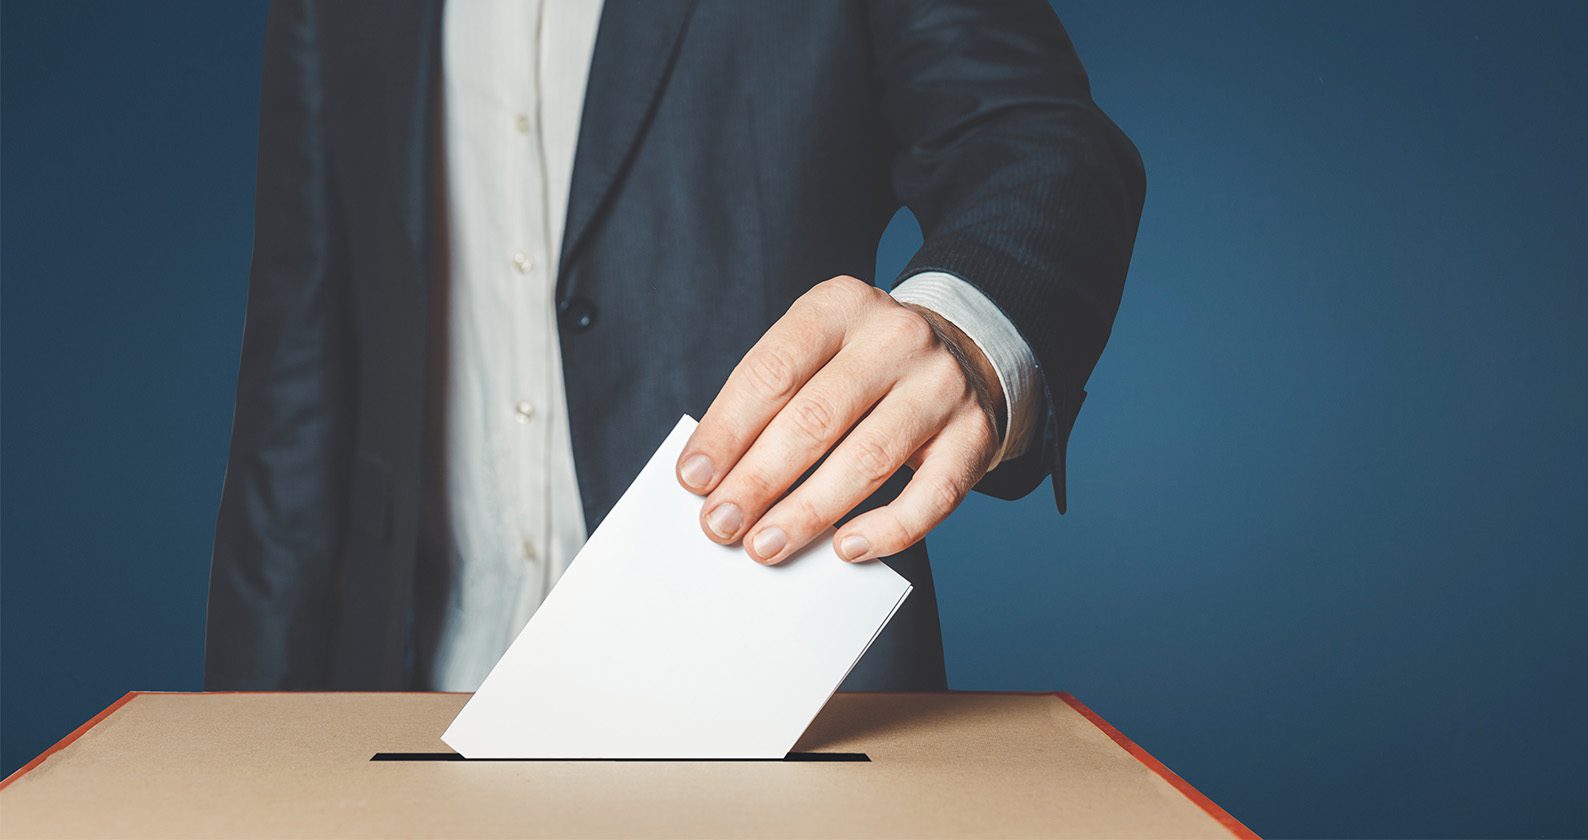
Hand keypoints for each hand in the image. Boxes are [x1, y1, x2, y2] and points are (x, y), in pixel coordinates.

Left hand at [675, 275, 1004, 564]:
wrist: (963, 354)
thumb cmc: (861, 366)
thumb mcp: (815, 352)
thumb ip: (770, 401)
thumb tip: (715, 478)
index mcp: (840, 305)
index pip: (773, 371)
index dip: (727, 430)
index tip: (693, 478)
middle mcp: (896, 338)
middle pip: (816, 417)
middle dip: (759, 479)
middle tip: (721, 524)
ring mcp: (941, 386)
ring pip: (868, 459)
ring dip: (808, 512)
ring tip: (766, 545)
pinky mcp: (975, 436)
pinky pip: (931, 496)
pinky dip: (887, 530)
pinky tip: (847, 548)